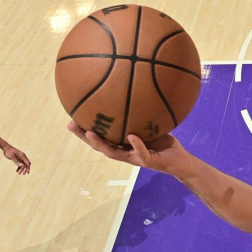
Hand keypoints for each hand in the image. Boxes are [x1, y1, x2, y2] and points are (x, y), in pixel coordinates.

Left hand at [2, 145, 30, 174]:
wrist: (6, 148)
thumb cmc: (8, 151)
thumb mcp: (12, 156)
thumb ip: (16, 161)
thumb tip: (22, 165)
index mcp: (22, 155)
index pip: (27, 162)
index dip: (28, 168)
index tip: (27, 172)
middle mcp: (23, 156)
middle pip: (26, 164)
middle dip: (25, 169)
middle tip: (23, 174)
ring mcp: (20, 157)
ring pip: (23, 164)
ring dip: (22, 169)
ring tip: (19, 173)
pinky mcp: (18, 158)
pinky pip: (20, 164)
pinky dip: (19, 167)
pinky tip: (16, 171)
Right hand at [67, 121, 184, 173]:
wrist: (181, 161)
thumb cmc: (164, 143)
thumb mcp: (152, 125)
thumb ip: (143, 113)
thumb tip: (136, 90)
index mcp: (123, 144)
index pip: (100, 137)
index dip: (85, 130)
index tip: (71, 118)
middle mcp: (125, 152)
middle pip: (99, 145)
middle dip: (84, 136)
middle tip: (71, 124)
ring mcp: (135, 158)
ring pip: (113, 153)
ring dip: (101, 143)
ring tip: (90, 133)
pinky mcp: (148, 161)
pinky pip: (141, 152)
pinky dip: (136, 144)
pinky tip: (131, 136)